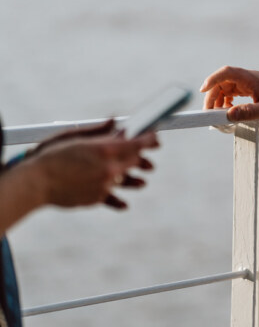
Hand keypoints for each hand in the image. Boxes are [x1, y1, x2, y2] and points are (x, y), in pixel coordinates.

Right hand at [30, 123, 158, 210]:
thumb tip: (114, 122)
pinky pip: (112, 199)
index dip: (151, 140)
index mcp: (107, 149)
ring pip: (127, 182)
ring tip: (142, 182)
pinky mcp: (96, 198)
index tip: (157, 140)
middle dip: (142, 160)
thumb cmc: (52, 156)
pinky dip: (118, 201)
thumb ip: (99, 131)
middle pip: (134, 162)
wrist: (35, 183)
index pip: (139, 143)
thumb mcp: (75, 136)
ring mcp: (104, 184)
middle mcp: (110, 167)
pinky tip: (125, 204)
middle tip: (149, 162)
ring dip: (136, 181)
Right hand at [201, 66, 258, 122]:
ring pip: (225, 88)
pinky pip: (231, 92)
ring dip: (218, 100)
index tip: (203, 90)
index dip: (213, 79)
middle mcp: (247, 79)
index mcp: (251, 79)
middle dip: (212, 96)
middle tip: (210, 114)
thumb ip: (249, 112)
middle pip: (222, 82)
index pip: (227, 73)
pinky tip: (229, 111)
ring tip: (219, 116)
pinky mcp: (249, 89)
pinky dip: (226, 101)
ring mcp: (248, 83)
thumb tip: (228, 115)